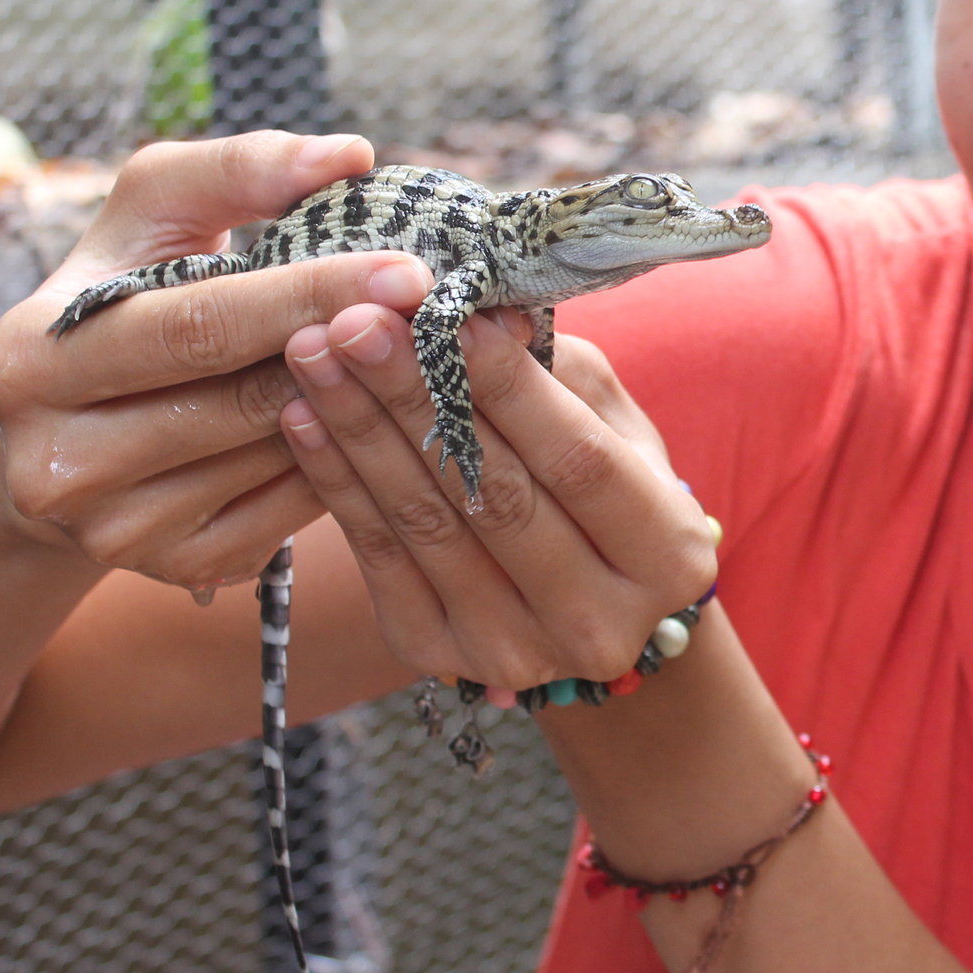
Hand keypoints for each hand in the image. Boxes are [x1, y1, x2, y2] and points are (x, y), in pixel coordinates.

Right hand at [0, 130, 434, 589]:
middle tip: (448, 313)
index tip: (409, 270)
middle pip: (246, 401)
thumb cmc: (126, 296)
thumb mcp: (152, 217)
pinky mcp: (178, 567)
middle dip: (357, 351)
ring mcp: (116, 530)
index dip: (311, 294)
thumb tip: (347, 155)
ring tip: (428, 354)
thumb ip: (238, 169)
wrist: (71, 428)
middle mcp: (57, 461)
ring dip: (366, 404)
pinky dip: (349, 457)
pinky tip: (386, 412)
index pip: (199, 324)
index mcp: (29, 360)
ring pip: (281, 458)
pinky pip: (296, 511)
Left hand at [279, 304, 716, 691]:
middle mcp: (599, 623)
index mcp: (668, 558)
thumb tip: (483, 316)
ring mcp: (516, 651)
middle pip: (495, 495)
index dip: (511, 388)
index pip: (581, 462)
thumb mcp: (615, 426)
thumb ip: (559, 375)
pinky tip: (304, 418)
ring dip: (360, 430)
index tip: (450, 314)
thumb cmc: (606, 487)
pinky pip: (379, 559)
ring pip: (427, 525)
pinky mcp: (440, 658)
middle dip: (417, 397)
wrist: (583, 603)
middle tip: (358, 322)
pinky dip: (337, 483)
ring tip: (314, 354)